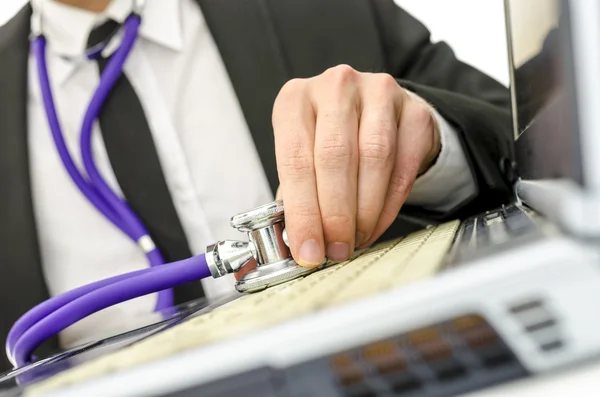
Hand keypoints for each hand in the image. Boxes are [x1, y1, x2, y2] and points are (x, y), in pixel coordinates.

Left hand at [272, 64, 440, 266]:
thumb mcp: (304, 157)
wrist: (377, 114)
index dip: (302, 212)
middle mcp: (335, 87)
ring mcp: (378, 92)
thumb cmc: (332, 140)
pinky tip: (375, 224)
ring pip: (373, 158)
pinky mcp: (414, 110)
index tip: (308, 250)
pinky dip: (389, 204)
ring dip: (364, 210)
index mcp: (295, 100)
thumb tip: (296, 242)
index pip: (295, 159)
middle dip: (335, 215)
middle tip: (336, 249)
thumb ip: (296, 196)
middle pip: (334, 156)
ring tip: (355, 239)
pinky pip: (403, 165)